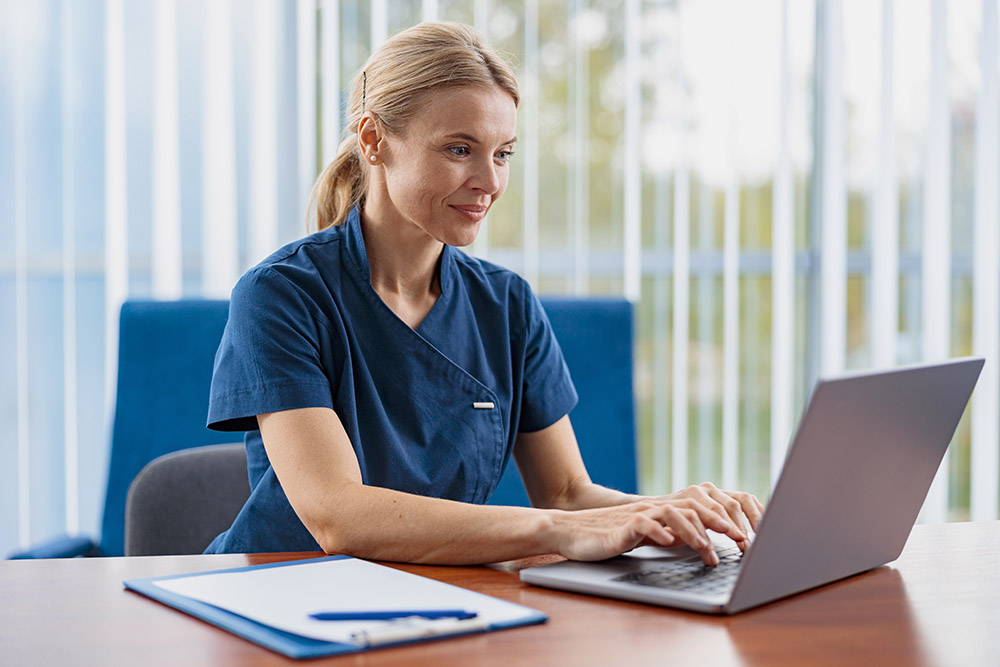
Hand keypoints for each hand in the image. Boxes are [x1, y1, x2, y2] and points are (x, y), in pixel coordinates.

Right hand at [549, 482, 762, 564]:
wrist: (571, 532)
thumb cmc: (608, 537)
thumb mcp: (645, 536)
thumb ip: (669, 534)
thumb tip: (695, 540)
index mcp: (661, 510)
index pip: (699, 508)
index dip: (723, 520)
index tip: (743, 538)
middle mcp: (653, 508)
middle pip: (693, 507)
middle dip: (720, 524)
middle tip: (739, 542)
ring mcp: (638, 515)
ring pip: (674, 514)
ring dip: (695, 532)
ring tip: (708, 549)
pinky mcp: (622, 526)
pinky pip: (645, 525)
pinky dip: (660, 533)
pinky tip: (669, 544)